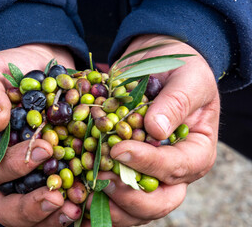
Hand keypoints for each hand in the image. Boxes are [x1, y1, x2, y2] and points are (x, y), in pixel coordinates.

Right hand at [0, 44, 81, 225]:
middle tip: (55, 198)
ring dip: (52, 216)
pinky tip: (88, 199)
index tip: (43, 149)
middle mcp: (1, 171)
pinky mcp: (52, 173)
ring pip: (32, 211)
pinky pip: (59, 199)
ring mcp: (27, 177)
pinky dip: (72, 204)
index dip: (12, 166)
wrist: (38, 69)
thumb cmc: (7, 71)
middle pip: (5, 205)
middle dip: (29, 208)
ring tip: (75, 208)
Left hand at [83, 35, 219, 225]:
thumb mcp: (186, 79)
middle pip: (159, 202)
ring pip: (134, 207)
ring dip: (108, 203)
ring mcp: (147, 173)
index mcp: (195, 151)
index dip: (148, 163)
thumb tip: (156, 130)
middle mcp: (173, 170)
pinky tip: (76, 193)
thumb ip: (176, 102)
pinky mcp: (125, 170)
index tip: (119, 149)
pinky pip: (112, 194)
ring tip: (84, 191)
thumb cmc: (180, 71)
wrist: (157, 64)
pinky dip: (95, 197)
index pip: (176, 168)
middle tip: (102, 180)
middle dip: (129, 197)